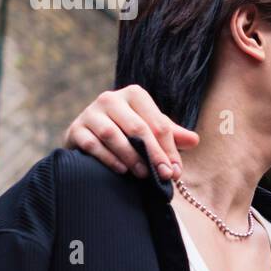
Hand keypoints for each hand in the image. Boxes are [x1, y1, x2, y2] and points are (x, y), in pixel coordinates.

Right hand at [63, 84, 198, 178]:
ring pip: (113, 135)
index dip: (169, 148)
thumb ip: (171, 135)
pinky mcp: (75, 130)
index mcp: (134, 95)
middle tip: (163, 175)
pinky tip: (122, 170)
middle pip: (138, 128)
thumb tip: (194, 140)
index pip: (157, 123)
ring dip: (131, 156)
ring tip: (143, 174)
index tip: (175, 170)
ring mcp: (90, 113)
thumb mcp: (151, 130)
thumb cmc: (126, 132)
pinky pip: (92, 144)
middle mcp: (110, 99)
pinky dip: (108, 158)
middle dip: (153, 154)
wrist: (89, 137)